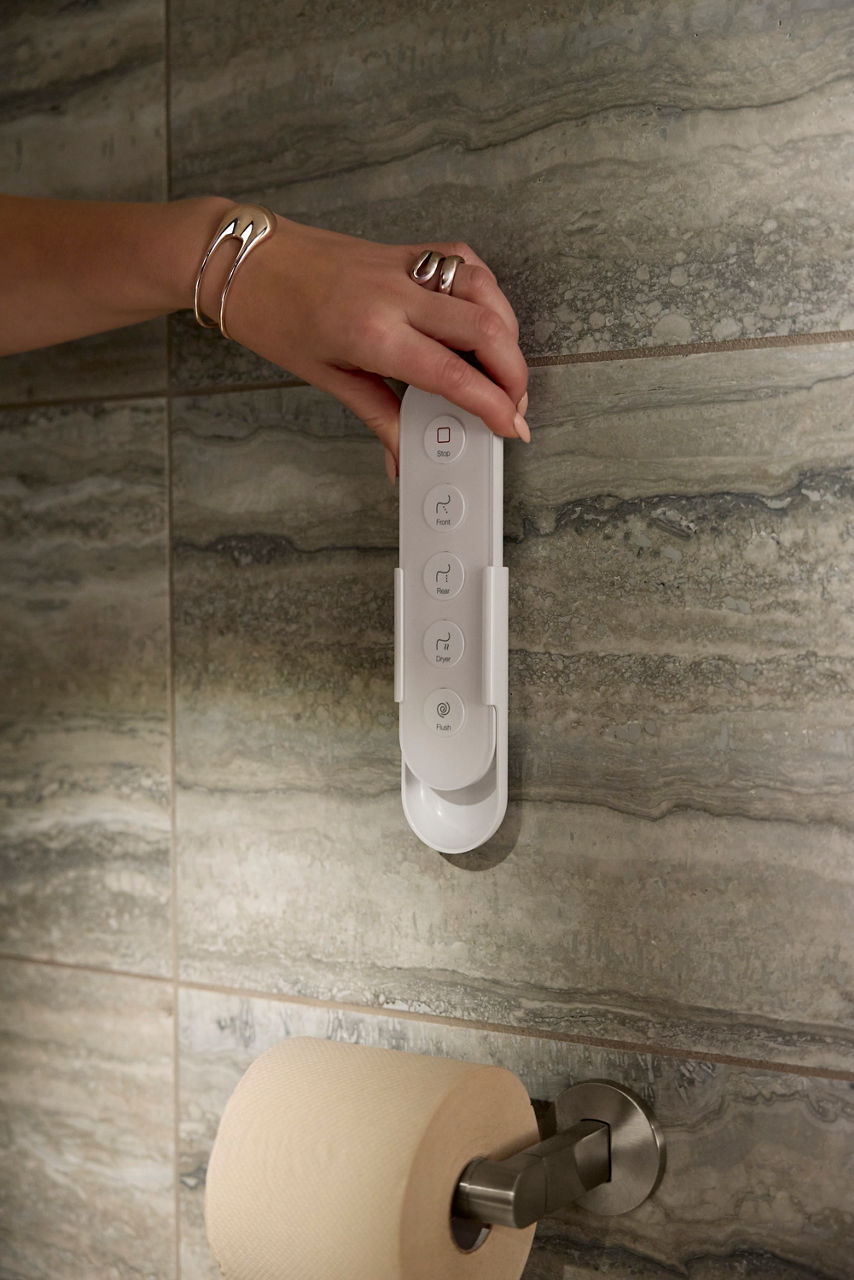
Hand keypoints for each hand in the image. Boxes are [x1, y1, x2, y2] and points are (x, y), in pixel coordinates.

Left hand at [202, 213, 529, 471]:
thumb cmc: (272, 316)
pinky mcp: (404, 250)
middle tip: (514, 404)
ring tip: (503, 368)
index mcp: (371, 333)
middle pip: (485, 328)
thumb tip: (404, 458)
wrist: (242, 259)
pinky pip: (464, 265)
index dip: (493, 404)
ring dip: (507, 331)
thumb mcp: (326, 378)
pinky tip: (483, 319)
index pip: (452, 373)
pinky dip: (485, 293)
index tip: (510, 427)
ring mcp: (403, 265)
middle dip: (514, 372)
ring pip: (483, 289)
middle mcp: (394, 293)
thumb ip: (380, 416)